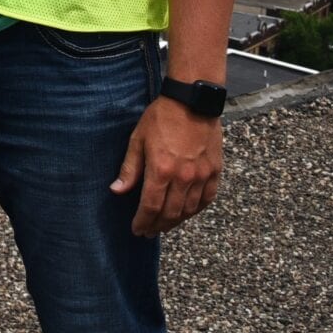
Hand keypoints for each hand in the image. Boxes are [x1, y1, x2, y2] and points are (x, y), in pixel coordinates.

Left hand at [111, 99, 220, 235]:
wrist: (192, 101)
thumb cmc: (161, 118)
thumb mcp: (138, 139)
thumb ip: (130, 169)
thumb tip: (117, 191)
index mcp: (161, 169)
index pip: (151, 207)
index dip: (143, 222)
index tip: (137, 229)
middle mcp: (183, 177)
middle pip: (170, 213)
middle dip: (157, 226)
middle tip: (149, 231)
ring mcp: (202, 175)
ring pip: (189, 210)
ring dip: (175, 222)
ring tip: (164, 225)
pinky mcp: (215, 171)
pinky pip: (206, 199)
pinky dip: (195, 210)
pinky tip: (186, 212)